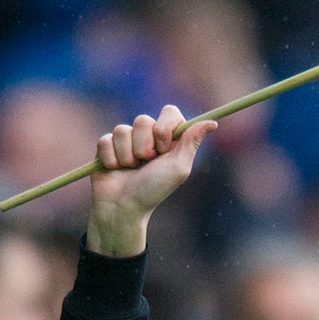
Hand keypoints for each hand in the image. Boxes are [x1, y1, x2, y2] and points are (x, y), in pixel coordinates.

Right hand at [85, 105, 217, 258]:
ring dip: (127, 155)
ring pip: (122, 130)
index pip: (169, 112)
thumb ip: (192, 142)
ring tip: (130, 169)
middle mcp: (148, 137)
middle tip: (146, 164)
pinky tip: (115, 169)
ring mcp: (126, 141)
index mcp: (169, 139)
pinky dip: (111, 159)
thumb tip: (212, 122)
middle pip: (143, 119)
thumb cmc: (153, 190)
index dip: (164, 128)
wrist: (123, 207)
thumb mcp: (178, 168)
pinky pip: (106, 140)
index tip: (163, 149)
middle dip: (144, 146)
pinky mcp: (106, 146)